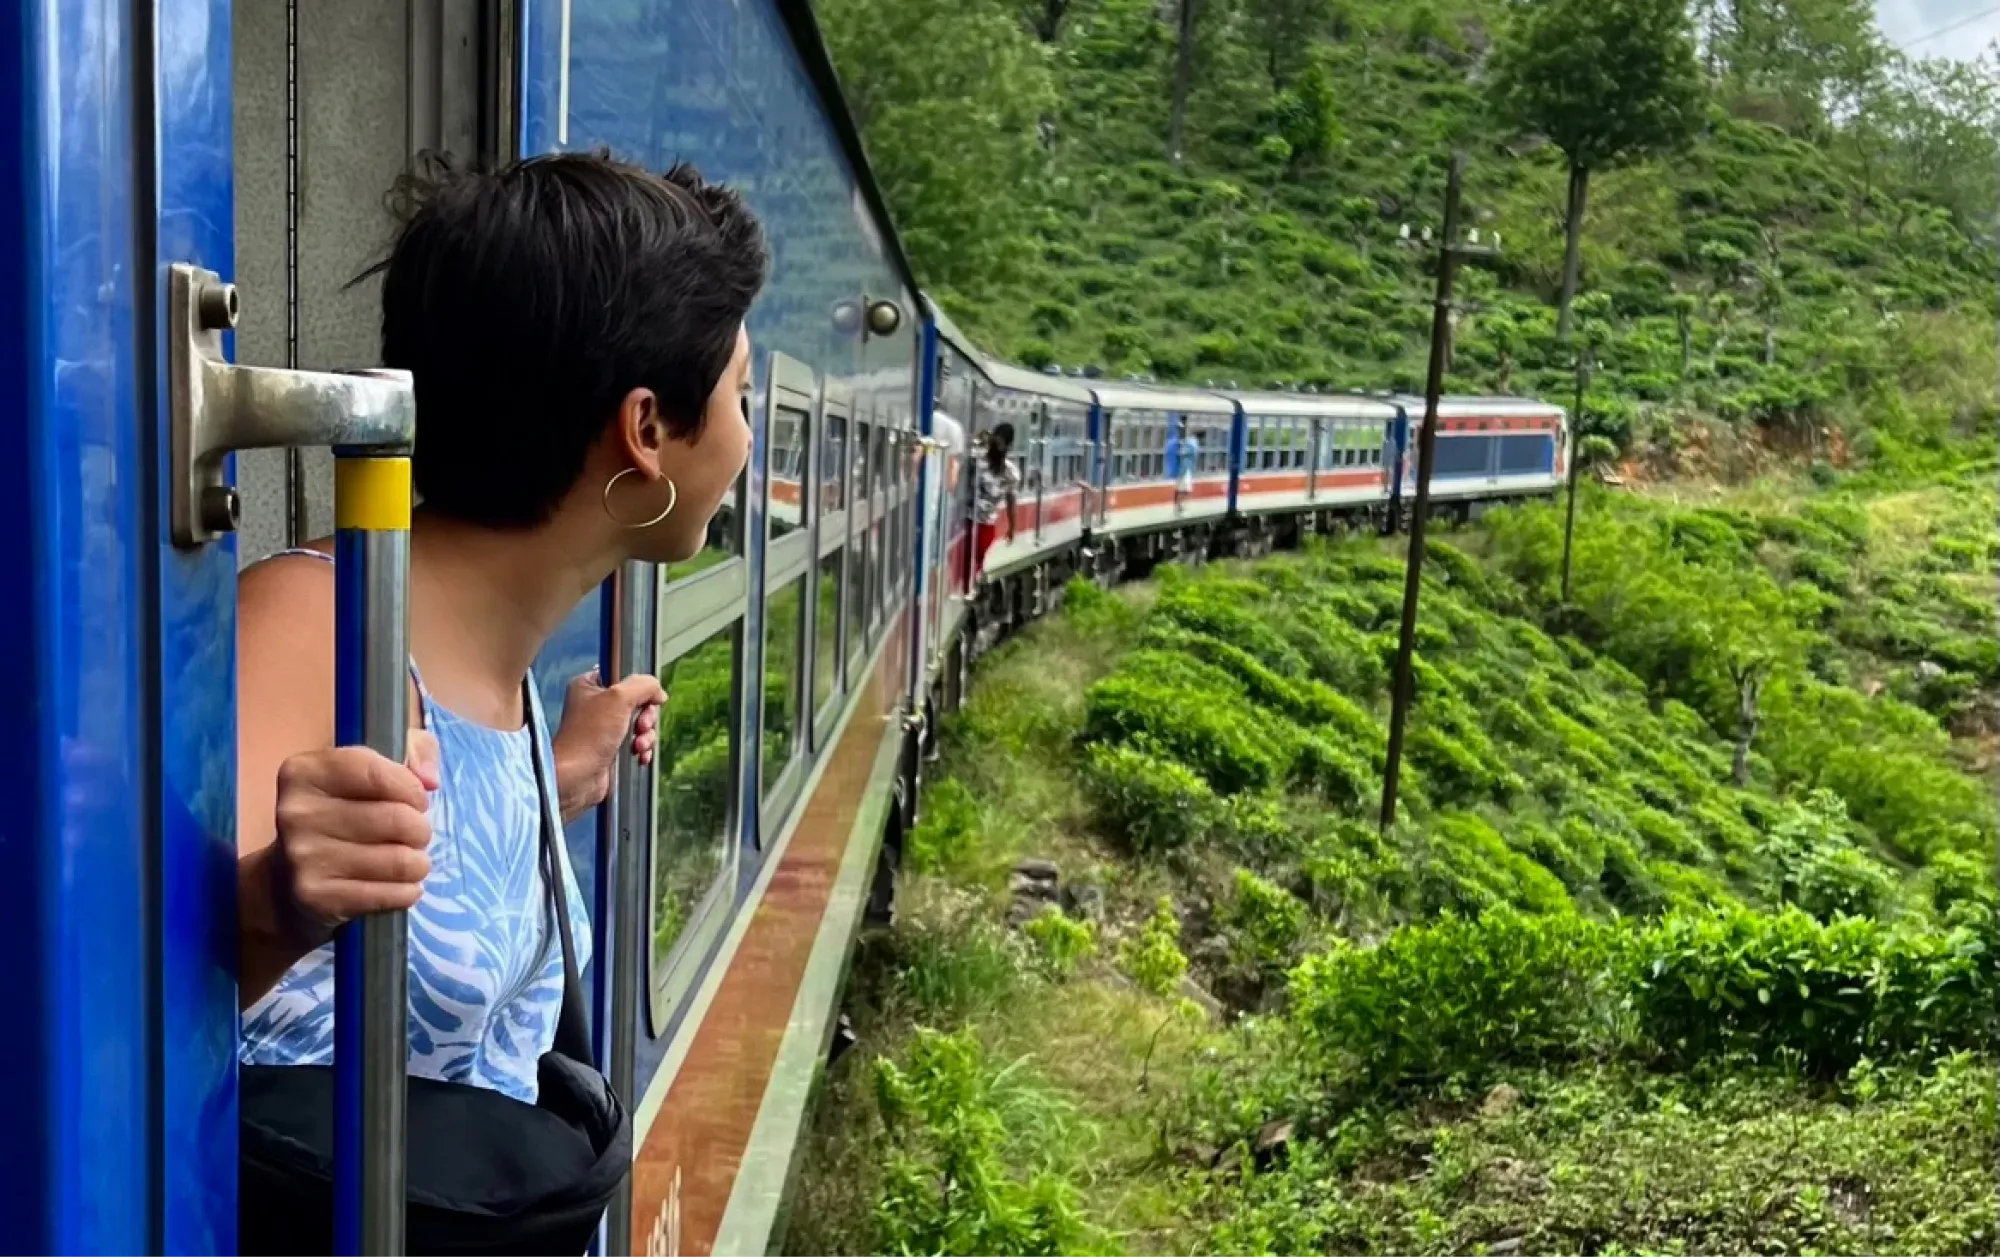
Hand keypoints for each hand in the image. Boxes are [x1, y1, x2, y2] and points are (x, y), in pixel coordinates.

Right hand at [268, 731, 440, 945]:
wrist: (286, 880)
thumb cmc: (342, 812)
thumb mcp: (372, 766)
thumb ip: (414, 749)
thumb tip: (429, 779)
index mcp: (305, 772)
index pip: (377, 773)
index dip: (411, 789)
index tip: (415, 800)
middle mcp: (296, 813)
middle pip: (396, 819)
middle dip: (420, 830)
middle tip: (413, 835)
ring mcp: (302, 857)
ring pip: (399, 860)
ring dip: (418, 863)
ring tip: (408, 860)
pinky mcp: (316, 897)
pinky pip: (390, 895)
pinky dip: (408, 891)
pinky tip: (400, 886)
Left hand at [553, 669, 665, 822]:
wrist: (577, 777)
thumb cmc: (589, 736)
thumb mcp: (619, 698)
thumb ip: (643, 685)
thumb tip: (659, 692)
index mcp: (589, 686)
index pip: (624, 677)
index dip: (640, 688)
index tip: (646, 700)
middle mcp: (595, 706)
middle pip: (638, 702)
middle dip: (646, 717)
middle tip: (641, 726)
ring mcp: (604, 729)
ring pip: (641, 724)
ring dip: (646, 736)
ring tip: (638, 746)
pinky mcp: (612, 749)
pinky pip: (638, 743)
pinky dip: (643, 750)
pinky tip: (639, 756)